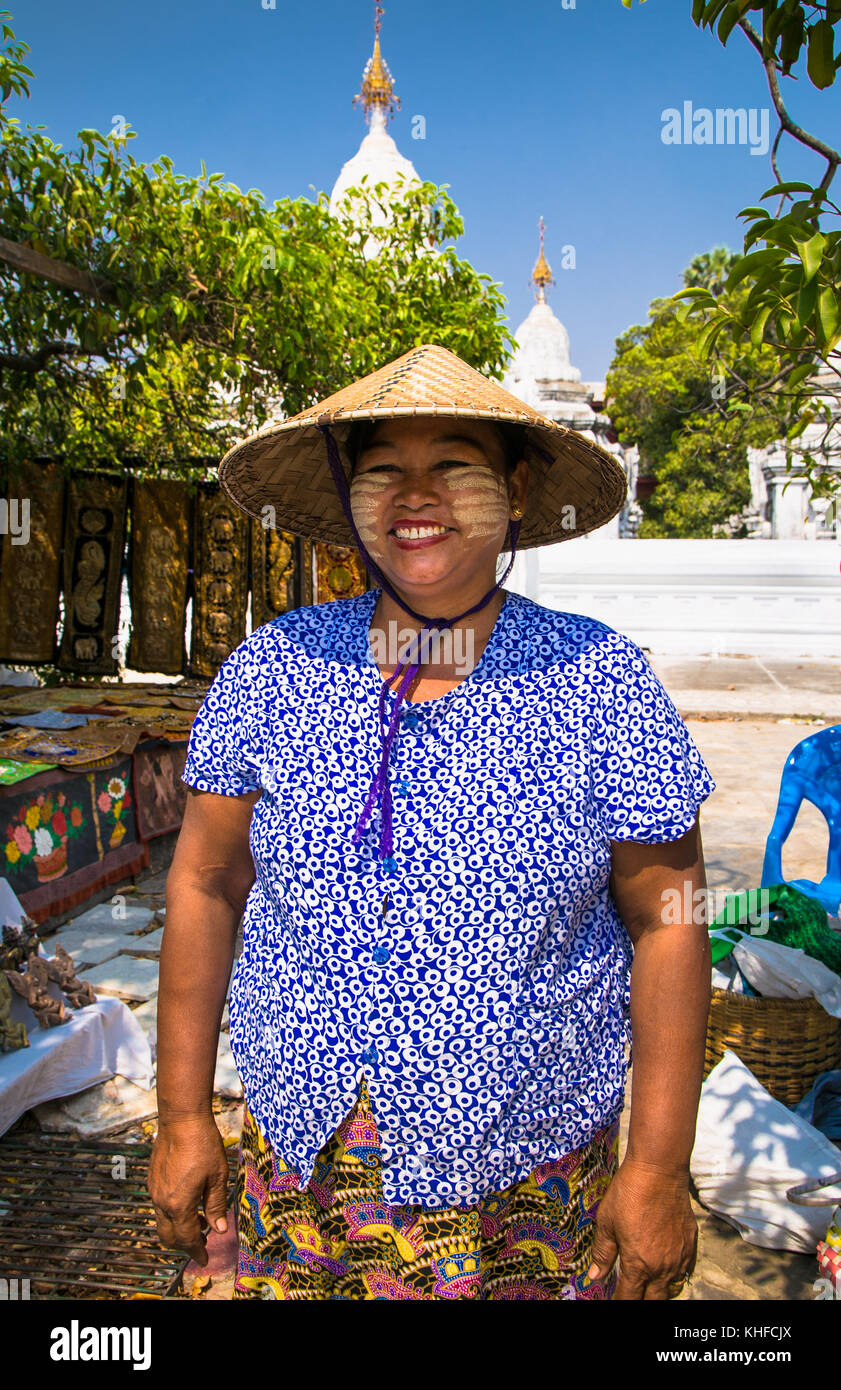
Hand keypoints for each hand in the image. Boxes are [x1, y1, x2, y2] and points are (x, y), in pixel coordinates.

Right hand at [148, 1116, 229, 1266]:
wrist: (181, 1119)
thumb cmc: (203, 1145)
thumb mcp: (218, 1176)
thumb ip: (216, 1205)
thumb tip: (219, 1229)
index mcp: (179, 1204)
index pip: (186, 1239)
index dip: (196, 1252)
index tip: (204, 1260)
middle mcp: (162, 1201)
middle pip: (169, 1237)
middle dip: (184, 1244)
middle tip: (202, 1242)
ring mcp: (154, 1190)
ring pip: (162, 1222)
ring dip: (178, 1227)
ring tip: (198, 1220)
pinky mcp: (152, 1180)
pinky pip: (159, 1206)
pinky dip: (172, 1213)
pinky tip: (188, 1201)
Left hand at [586, 1157, 697, 1299]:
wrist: (659, 1171)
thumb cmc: (629, 1193)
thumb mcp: (606, 1222)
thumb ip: (602, 1252)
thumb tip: (595, 1275)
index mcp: (638, 1264)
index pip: (629, 1298)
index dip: (620, 1302)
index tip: (615, 1300)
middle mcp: (661, 1267)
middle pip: (653, 1300)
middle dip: (641, 1300)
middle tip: (631, 1294)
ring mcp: (679, 1257)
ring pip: (672, 1289)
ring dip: (659, 1292)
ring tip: (649, 1286)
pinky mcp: (691, 1245)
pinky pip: (686, 1272)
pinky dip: (676, 1276)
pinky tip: (667, 1270)